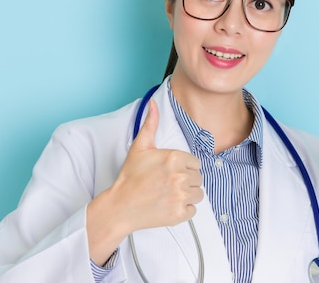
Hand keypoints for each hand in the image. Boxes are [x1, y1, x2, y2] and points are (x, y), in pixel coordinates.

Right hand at [87, 100, 203, 263]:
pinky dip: (184, 210)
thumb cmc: (130, 177)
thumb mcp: (140, 147)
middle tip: (167, 183)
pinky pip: (193, 210)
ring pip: (198, 194)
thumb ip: (150, 124)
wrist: (120, 206)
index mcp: (175, 158)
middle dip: (185, 180)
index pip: (195, 163)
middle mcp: (180, 176)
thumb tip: (153, 104)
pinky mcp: (179, 214)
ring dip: (187, 194)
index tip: (169, 171)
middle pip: (198, 178)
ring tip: (169, 193)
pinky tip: (169, 205)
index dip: (183, 167)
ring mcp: (180, 196)